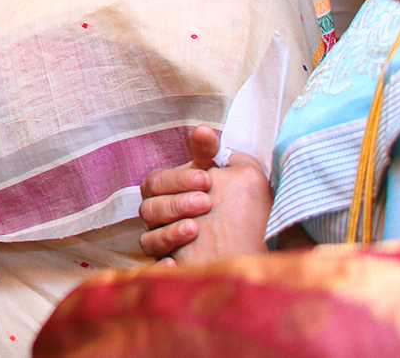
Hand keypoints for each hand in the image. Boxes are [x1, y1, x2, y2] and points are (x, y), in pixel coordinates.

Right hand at [138, 125, 271, 264]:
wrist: (251, 250)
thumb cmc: (234, 208)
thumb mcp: (227, 177)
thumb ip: (210, 154)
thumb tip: (203, 130)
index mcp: (166, 193)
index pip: (156, 181)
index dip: (177, 179)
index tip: (206, 179)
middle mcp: (158, 219)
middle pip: (148, 208)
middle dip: (176, 203)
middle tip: (206, 203)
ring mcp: (162, 244)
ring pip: (148, 238)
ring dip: (170, 232)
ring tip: (195, 230)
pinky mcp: (169, 269)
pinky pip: (154, 270)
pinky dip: (161, 266)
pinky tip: (174, 265)